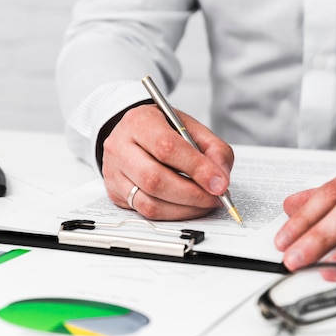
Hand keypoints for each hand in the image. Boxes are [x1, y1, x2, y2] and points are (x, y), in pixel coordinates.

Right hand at [101, 105, 233, 219]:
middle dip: (193, 194)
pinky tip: (189, 206)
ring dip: (185, 208)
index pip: (167, 148)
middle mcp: (120, 146)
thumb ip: (213, 148)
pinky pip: (146, 212)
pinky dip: (174, 213)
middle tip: (217, 197)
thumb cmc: (164, 130)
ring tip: (206, 202)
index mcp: (140, 121)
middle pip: (155, 179)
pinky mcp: (116, 193)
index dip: (197, 169)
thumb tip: (221, 178)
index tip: (220, 183)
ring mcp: (114, 172)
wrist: (134, 134)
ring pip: (149, 202)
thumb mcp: (191, 128)